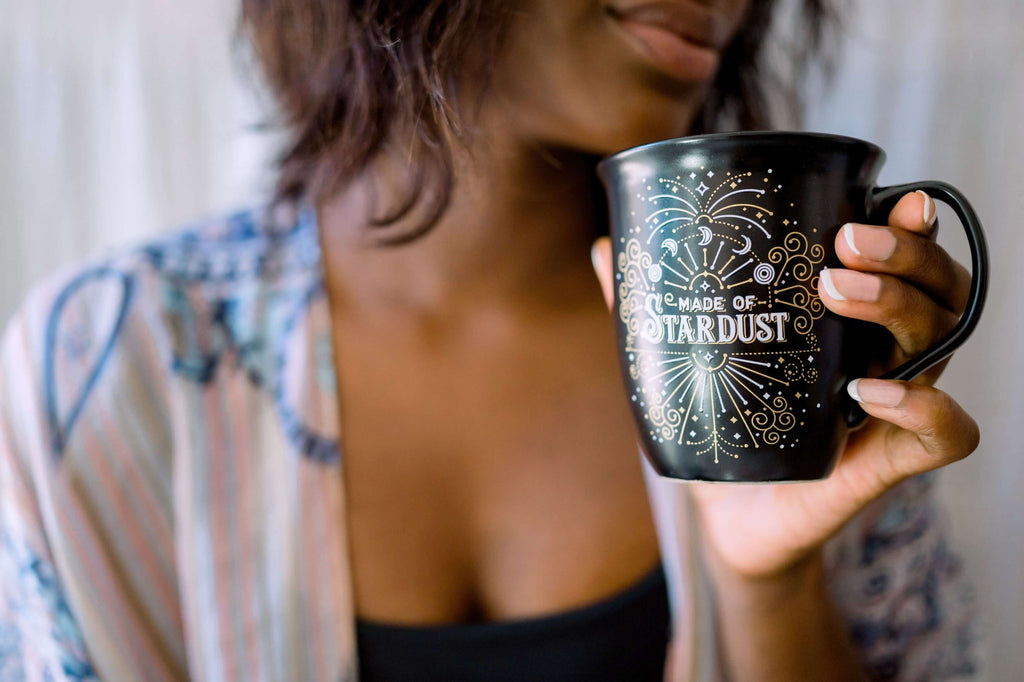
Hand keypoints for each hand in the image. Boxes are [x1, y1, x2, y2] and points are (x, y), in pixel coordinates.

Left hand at [591, 190, 979, 580]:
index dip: (912, 223)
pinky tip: (868, 390)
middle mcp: (887, 352)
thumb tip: (604, 249)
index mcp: (851, 318)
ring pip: (944, 340)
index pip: (905, 256)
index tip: (891, 196)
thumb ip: (650, 307)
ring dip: (900, 304)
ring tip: (835, 291)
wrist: (729, 516)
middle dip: (903, 253)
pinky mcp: (888, 463)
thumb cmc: (723, 426)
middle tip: (844, 243)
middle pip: (938, 286)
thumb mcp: (687, 359)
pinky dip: (923, 406)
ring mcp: (894, 406)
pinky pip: (947, 433)